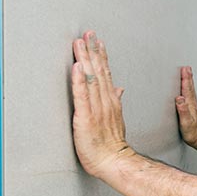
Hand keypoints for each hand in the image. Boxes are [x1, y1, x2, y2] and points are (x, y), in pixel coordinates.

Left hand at [70, 31, 133, 177]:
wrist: (113, 161)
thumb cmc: (111, 145)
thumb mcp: (116, 119)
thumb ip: (115, 101)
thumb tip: (118, 88)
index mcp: (111, 102)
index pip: (106, 74)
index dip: (101, 56)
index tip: (96, 40)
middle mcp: (105, 101)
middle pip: (99, 71)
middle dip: (93, 51)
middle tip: (88, 33)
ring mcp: (96, 108)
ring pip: (91, 79)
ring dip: (86, 59)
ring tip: (80, 43)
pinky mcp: (85, 117)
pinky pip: (82, 95)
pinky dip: (80, 80)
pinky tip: (78, 67)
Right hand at [176, 65, 196, 148]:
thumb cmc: (193, 133)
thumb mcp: (186, 122)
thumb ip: (183, 110)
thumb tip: (179, 99)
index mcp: (190, 105)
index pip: (187, 89)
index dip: (185, 79)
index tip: (184, 69)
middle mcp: (192, 104)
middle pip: (190, 88)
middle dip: (188, 77)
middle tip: (186, 68)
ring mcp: (193, 107)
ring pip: (190, 91)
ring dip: (189, 82)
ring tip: (187, 75)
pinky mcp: (192, 111)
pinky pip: (189, 97)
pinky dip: (188, 90)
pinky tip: (186, 91)